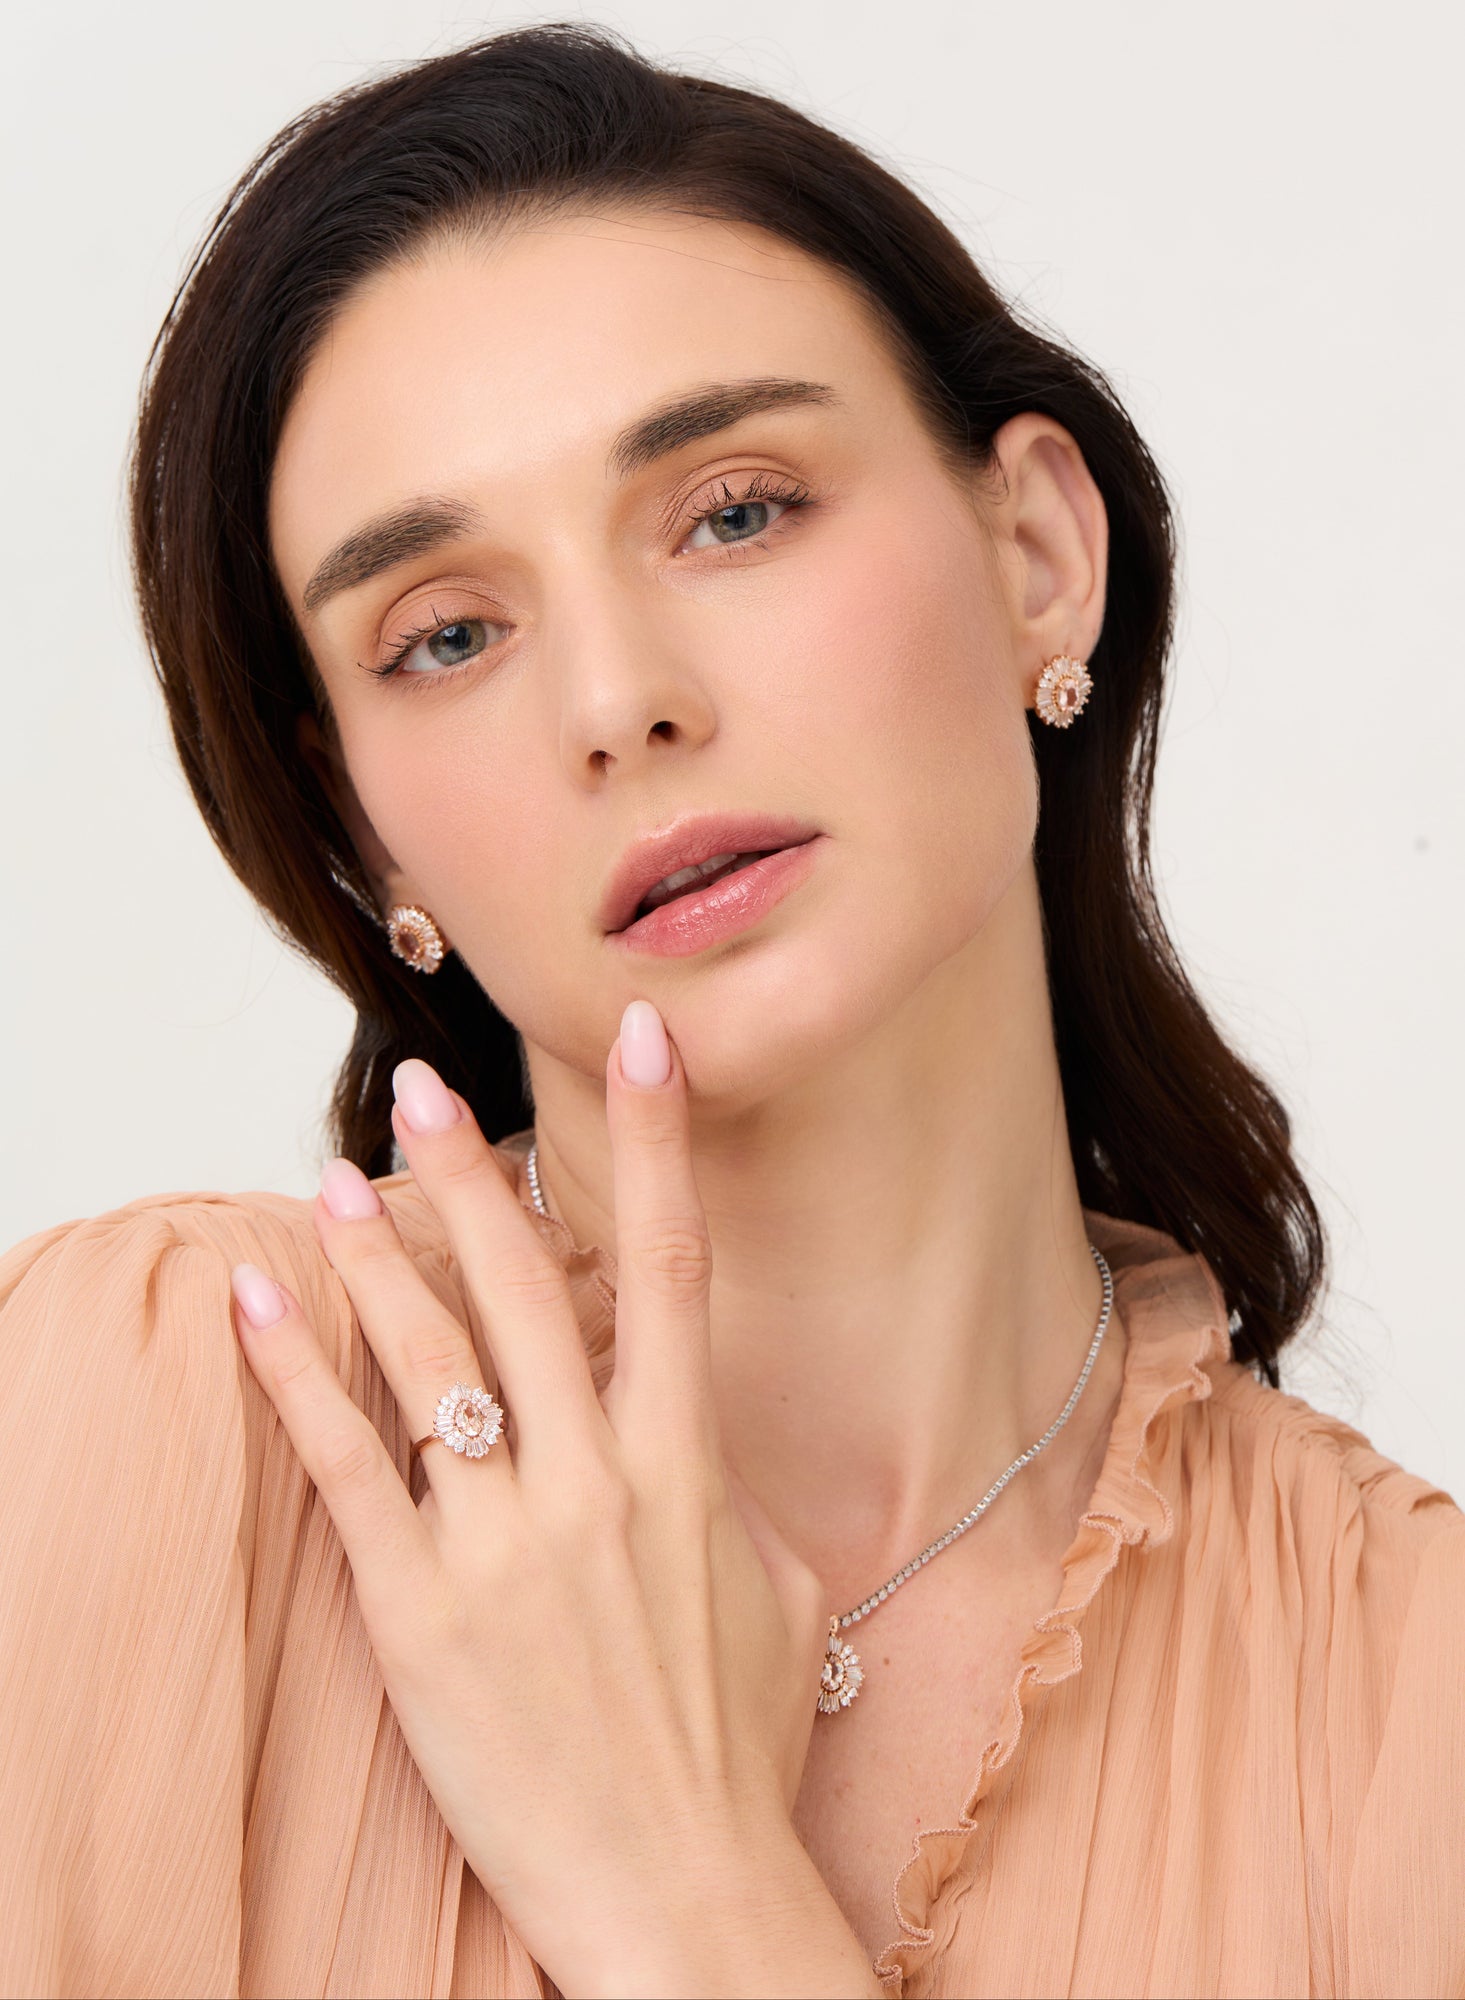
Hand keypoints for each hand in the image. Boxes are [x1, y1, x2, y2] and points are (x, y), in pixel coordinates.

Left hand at [229, 1000, 870, 1997]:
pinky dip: (298, 1375)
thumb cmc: (738, 1746)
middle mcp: (594, 1481)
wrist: (681, 1889)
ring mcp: (500, 1543)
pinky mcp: (417, 1609)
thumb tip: (699, 1422)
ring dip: (380, 1249)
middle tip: (424, 1081)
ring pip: (429, 1356)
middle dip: (474, 1170)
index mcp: (689, 1466)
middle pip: (524, 1285)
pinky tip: (262, 1302)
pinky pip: (347, 1464)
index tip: (639, 1039)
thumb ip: (734, 1487)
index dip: (657, 1140)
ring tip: (334, 1169)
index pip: (673, 1266)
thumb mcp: (783, 1591)